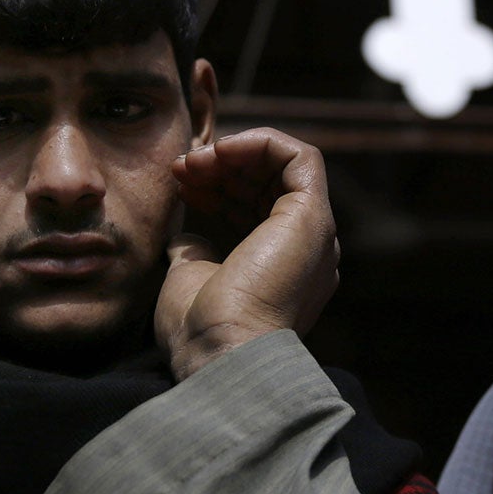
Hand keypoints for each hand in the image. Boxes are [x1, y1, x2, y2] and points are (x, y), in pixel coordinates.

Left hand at [156, 128, 339, 380]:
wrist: (222, 351)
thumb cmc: (202, 330)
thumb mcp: (191, 279)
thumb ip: (197, 251)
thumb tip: (187, 234)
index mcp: (283, 269)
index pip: (255, 209)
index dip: (217, 188)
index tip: (179, 185)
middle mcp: (306, 250)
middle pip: (267, 185)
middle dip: (221, 168)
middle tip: (181, 168)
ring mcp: (313, 232)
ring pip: (284, 166)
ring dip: (235, 153)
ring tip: (193, 161)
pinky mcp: (312, 214)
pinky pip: (300, 156)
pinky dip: (261, 142)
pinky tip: (222, 151)